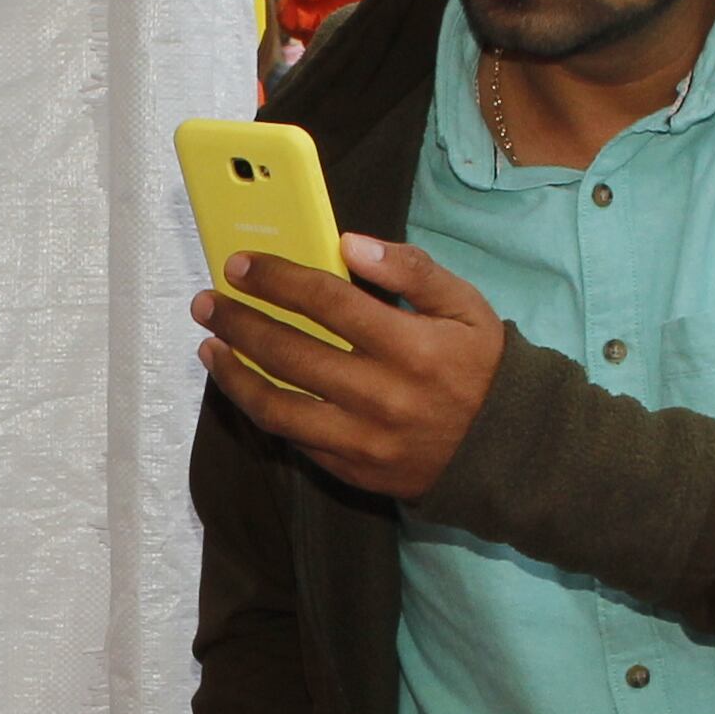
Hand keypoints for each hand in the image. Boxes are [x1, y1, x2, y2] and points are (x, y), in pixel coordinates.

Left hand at [195, 235, 507, 499]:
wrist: (505, 452)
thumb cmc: (480, 367)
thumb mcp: (464, 306)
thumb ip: (411, 270)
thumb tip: (351, 243)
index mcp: (411, 346)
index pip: (327, 302)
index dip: (277, 279)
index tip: (242, 266)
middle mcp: (382, 395)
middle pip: (290, 353)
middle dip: (240, 322)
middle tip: (209, 302)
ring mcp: (364, 440)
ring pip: (278, 407)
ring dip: (235, 374)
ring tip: (211, 348)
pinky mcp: (353, 470)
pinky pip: (294, 440)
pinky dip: (262, 410)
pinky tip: (246, 385)